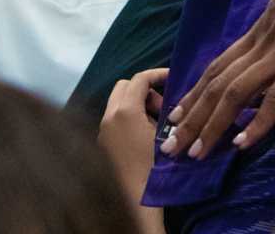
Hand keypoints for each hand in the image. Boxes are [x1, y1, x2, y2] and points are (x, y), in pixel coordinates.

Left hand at [99, 67, 170, 199]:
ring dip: (136, 104)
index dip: (158, 75)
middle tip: (162, 108)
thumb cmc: (154, 166)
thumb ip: (163, 111)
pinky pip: (114, 118)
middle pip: (124, 86)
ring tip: (154, 124)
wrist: (135, 199)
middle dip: (145, 90)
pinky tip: (142, 136)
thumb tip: (164, 101)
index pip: (140, 79)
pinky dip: (127, 117)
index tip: (173, 79)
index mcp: (125, 110)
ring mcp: (102, 130)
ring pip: (117, 102)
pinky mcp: (102, 143)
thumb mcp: (164, 134)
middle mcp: (108, 116)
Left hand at [161, 0, 274, 159]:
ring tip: (193, 153)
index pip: (218, 66)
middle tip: (170, 146)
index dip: (196, 91)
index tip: (176, 113)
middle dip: (191, 117)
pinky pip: (273, 98)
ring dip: (211, 125)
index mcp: (261, 31)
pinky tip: (241, 144)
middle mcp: (261, 44)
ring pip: (233, 95)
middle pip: (216, 84)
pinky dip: (257, 123)